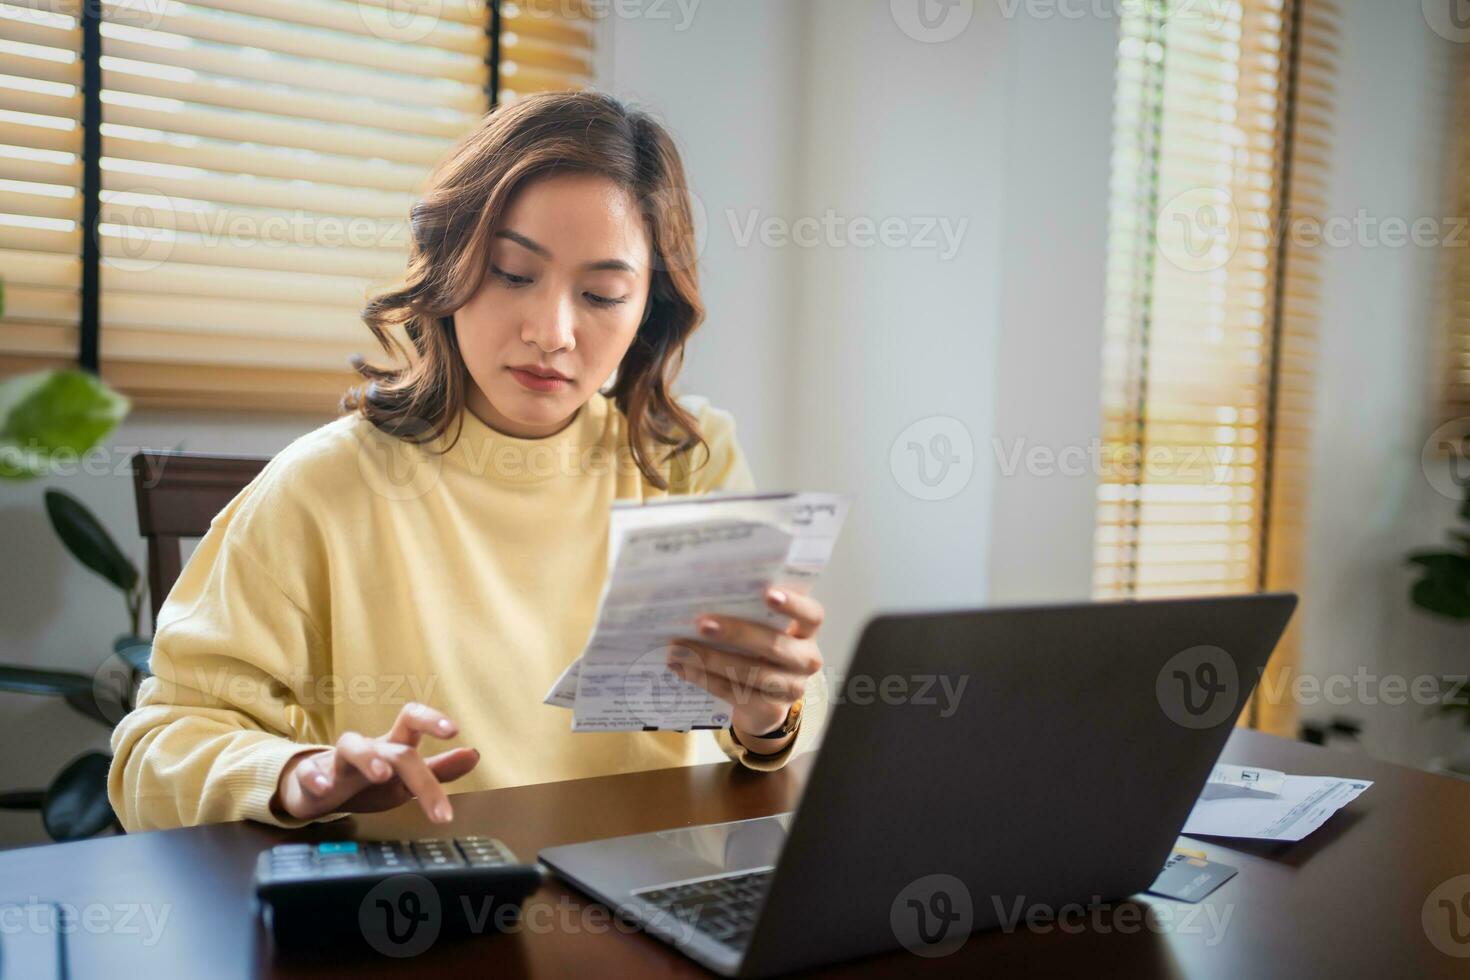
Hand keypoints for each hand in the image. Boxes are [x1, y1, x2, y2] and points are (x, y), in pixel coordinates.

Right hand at [270, 702, 479, 823]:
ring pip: (350, 745)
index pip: (413, 721)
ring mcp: (338, 761)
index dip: (432, 720)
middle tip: (432, 795)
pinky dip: (315, 778)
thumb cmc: (367, 783)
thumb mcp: (406, 781)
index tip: (453, 731)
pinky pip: (309, 772)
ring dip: (367, 758)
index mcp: (393, 747)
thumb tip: (473, 754)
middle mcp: (370, 748)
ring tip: (381, 775)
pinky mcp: (311, 776)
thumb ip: (439, 770)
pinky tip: (325, 788)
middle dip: (416, 772)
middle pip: (395, 748)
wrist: (319, 793)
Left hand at [667, 587, 823, 743]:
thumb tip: (702, 594)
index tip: (766, 593)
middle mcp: (806, 659)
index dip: (793, 604)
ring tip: (678, 649)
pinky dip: (704, 678)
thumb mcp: (763, 628)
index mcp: (808, 631)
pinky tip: (681, 667)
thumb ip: (748, 611)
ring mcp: (791, 687)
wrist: (765, 699)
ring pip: (751, 673)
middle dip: (736, 633)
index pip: (811, 615)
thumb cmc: (759, 648)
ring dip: (710, 660)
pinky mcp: (770, 709)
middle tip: (701, 623)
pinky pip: (734, 692)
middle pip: (774, 644)